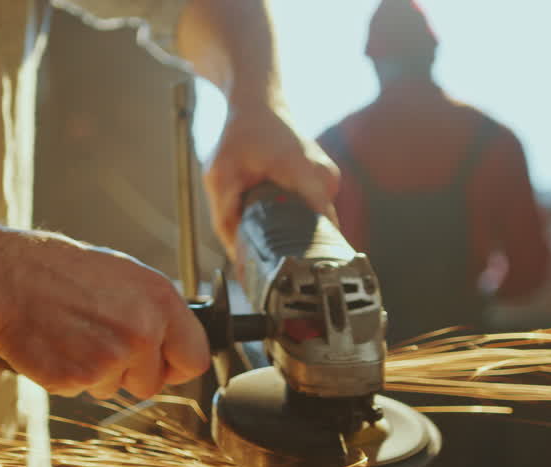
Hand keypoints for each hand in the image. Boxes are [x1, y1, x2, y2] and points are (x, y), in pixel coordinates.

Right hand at [0, 230, 210, 399]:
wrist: (7, 278)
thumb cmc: (61, 274)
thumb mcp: (124, 277)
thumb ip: (155, 313)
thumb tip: (175, 343)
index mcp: (161, 302)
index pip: (195, 359)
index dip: (176, 367)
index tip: (163, 366)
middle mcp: (144, 331)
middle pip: (154, 384)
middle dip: (132, 374)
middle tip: (101, 343)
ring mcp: (112, 357)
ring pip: (116, 390)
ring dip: (98, 373)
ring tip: (74, 335)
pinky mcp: (80, 378)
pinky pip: (83, 391)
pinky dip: (70, 376)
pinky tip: (57, 344)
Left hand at [203, 104, 340, 257]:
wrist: (258, 102)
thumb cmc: (241, 134)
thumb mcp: (220, 177)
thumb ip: (227, 222)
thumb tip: (239, 263)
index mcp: (307, 174)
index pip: (324, 230)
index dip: (308, 259)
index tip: (293, 280)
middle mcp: (327, 178)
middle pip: (316, 233)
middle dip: (290, 248)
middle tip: (263, 257)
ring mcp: (330, 181)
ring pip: (313, 225)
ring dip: (289, 230)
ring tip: (264, 221)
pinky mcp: (325, 183)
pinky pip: (312, 213)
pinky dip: (293, 218)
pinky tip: (274, 211)